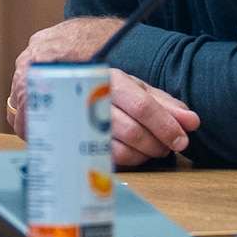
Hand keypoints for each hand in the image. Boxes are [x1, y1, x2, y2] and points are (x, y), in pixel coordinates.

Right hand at [7, 20, 199, 166]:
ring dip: (142, 155)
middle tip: (168, 146)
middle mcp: (90, 99)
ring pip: (118, 149)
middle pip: (132, 130)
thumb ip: (162, 102)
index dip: (165, 125)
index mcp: (108, 79)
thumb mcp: (130, 86)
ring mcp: (77, 120)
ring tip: (150, 149)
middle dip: (157, 143)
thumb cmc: (98, 84)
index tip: (182, 139)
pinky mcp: (67, 139)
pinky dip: (123, 161)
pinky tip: (130, 153)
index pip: (141, 105)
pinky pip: (101, 160)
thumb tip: (192, 120)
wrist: (45, 76)